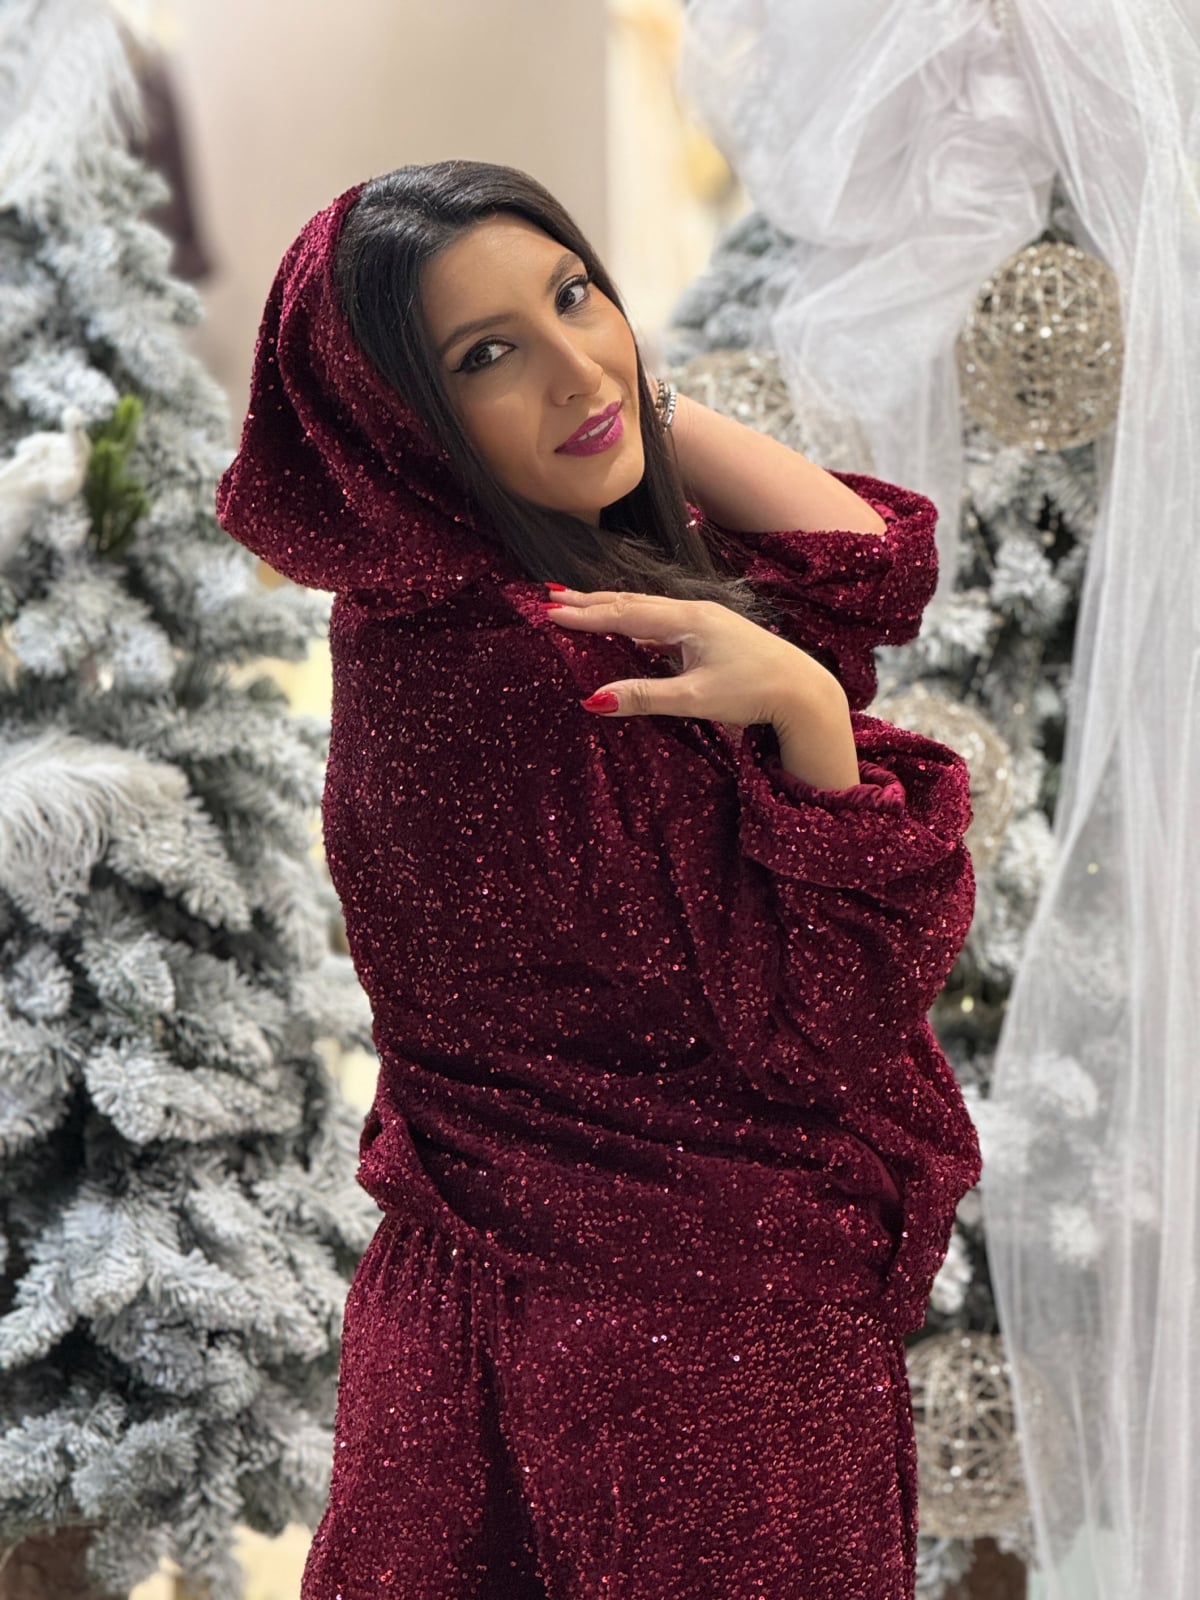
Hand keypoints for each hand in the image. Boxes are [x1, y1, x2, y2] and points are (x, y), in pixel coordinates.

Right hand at [541, 587, 841, 731]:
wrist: (804, 692)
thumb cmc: (754, 693)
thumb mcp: (695, 698)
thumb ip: (643, 696)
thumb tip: (592, 699)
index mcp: (688, 620)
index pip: (624, 613)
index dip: (585, 614)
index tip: (549, 611)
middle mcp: (696, 611)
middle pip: (633, 603)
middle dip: (592, 602)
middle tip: (553, 597)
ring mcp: (707, 621)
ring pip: (649, 610)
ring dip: (613, 609)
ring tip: (582, 607)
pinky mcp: (715, 634)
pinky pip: (665, 622)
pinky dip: (637, 622)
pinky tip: (630, 631)